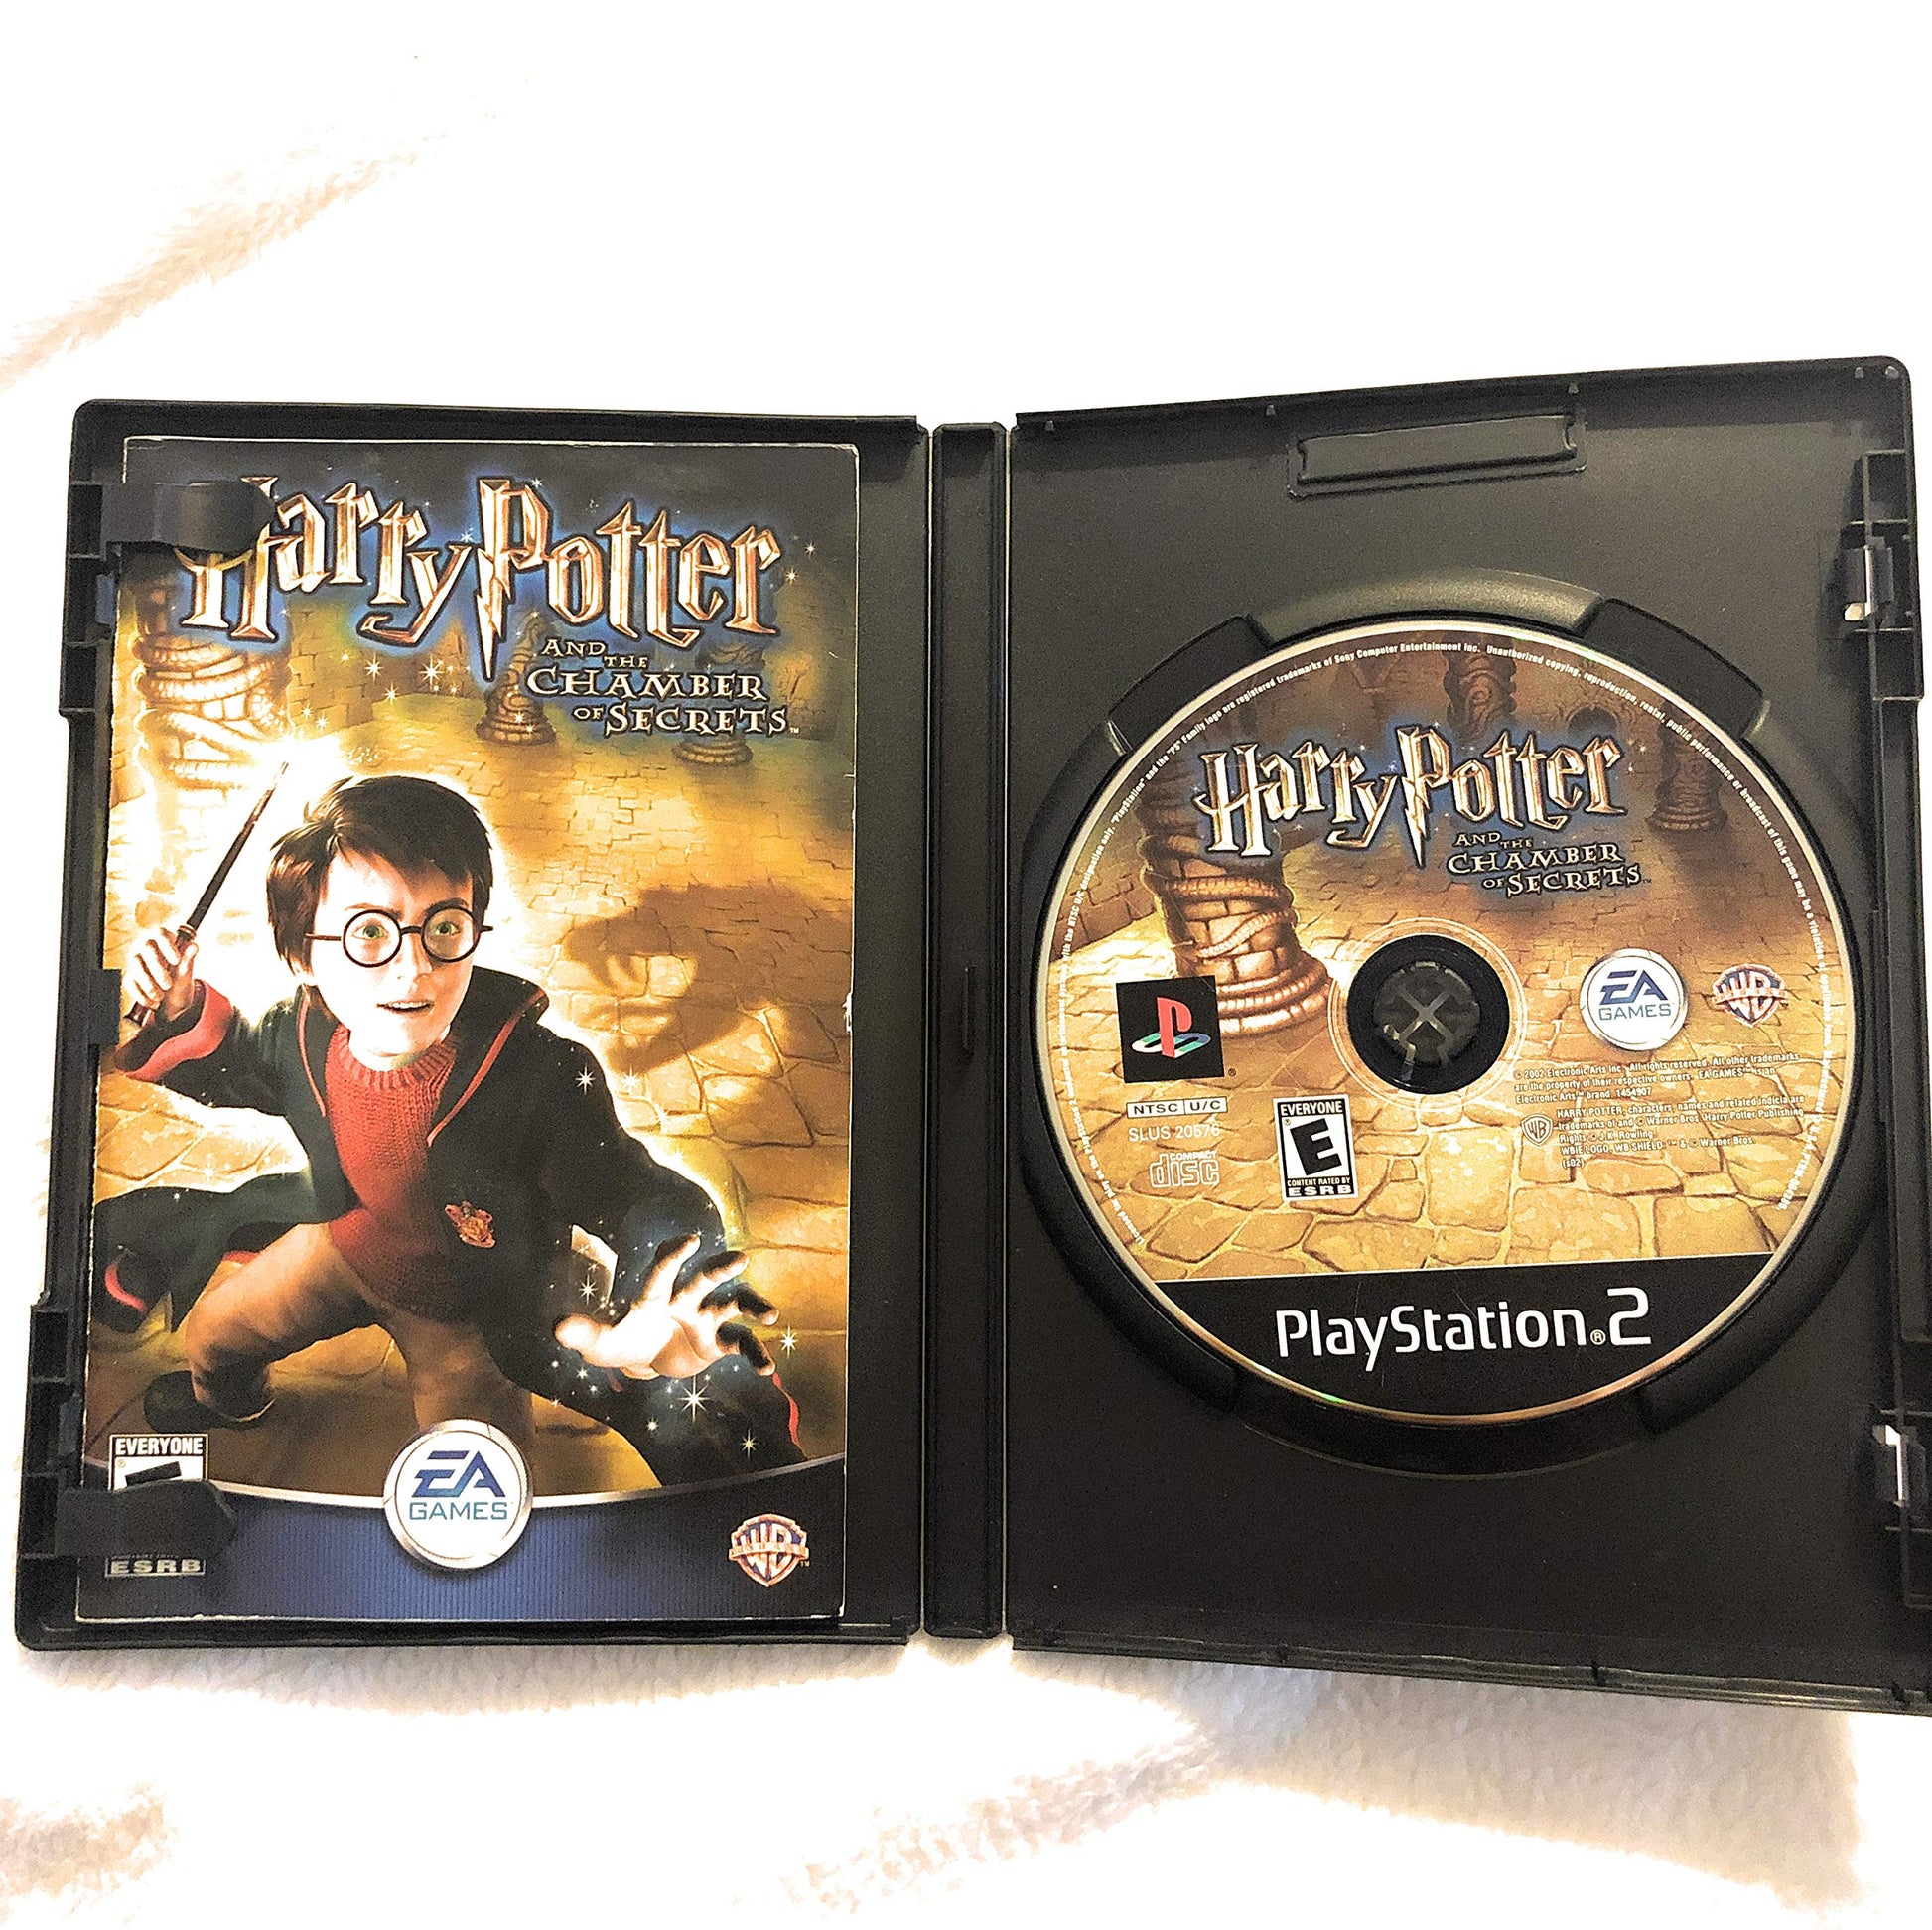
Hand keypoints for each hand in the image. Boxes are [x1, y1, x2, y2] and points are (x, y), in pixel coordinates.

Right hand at [129, 929, 197, 1021]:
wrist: (172, 998)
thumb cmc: (179, 978)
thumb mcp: (186, 971)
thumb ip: (188, 960)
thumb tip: (194, 946)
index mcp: (163, 940)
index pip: (161, 934)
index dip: (167, 946)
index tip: (176, 960)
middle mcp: (146, 947)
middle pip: (147, 949)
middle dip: (158, 969)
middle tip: (168, 984)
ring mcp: (136, 960)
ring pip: (136, 966)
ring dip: (148, 984)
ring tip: (160, 997)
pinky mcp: (130, 976)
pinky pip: (130, 982)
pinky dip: (141, 995)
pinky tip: (152, 1002)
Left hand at [554, 1234, 779, 1379]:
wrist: (648, 1360)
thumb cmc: (625, 1343)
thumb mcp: (603, 1344)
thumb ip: (584, 1334)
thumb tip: (556, 1327)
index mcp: (656, 1296)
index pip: (664, 1271)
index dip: (674, 1256)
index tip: (689, 1241)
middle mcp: (685, 1300)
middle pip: (705, 1279)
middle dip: (721, 1268)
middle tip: (740, 1259)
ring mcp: (706, 1319)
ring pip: (733, 1304)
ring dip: (753, 1306)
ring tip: (771, 1314)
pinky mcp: (719, 1341)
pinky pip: (741, 1344)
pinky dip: (755, 1354)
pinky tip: (766, 1368)